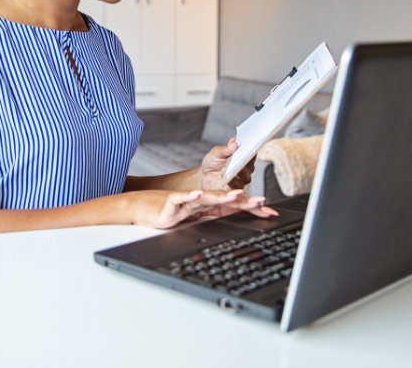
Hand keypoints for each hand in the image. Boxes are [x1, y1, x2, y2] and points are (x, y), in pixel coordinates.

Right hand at [127, 189, 276, 229]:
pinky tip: (199, 194)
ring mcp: (186, 200)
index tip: (269, 212)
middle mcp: (200, 200)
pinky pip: (182, 198)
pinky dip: (190, 196)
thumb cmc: (168, 213)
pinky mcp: (172, 202)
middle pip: (224, 200)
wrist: (142, 208)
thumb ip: (212, 216)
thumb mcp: (194, 218)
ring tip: (236, 194)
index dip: (250, 207)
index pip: (232, 206)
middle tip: (262, 201)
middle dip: (244, 201)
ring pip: (206, 197)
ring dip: (221, 196)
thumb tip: (233, 218)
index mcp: (207, 205)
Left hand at [198, 138, 255, 190]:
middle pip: (249, 162)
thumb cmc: (213, 163)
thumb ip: (224, 149)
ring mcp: (242, 178)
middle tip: (241, 154)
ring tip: (228, 167)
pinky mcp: (236, 188)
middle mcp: (246, 167)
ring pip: (245, 174)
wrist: (204, 178)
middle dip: (245, 158)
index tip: (249, 142)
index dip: (251, 146)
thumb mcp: (216, 153)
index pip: (251, 150)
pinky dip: (232, 180)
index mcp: (243, 155)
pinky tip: (226, 175)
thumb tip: (233, 143)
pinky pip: (237, 185)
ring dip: (237, 170)